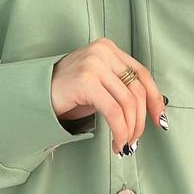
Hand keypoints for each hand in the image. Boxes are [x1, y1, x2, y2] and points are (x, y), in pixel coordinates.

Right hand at [52, 38, 166, 155]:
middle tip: (135, 141)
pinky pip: (113, 112)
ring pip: (127, 103)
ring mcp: (93, 65)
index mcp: (108, 49)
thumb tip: (151, 108)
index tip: (159, 120)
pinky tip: (117, 143)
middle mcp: (102, 52)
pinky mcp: (86, 81)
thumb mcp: (99, 83)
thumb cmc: (67, 92)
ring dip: (130, 130)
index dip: (154, 98)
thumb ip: (121, 88)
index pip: (141, 73)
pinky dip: (120, 131)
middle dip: (140, 121)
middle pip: (136, 90)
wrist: (34, 95)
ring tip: (125, 145)